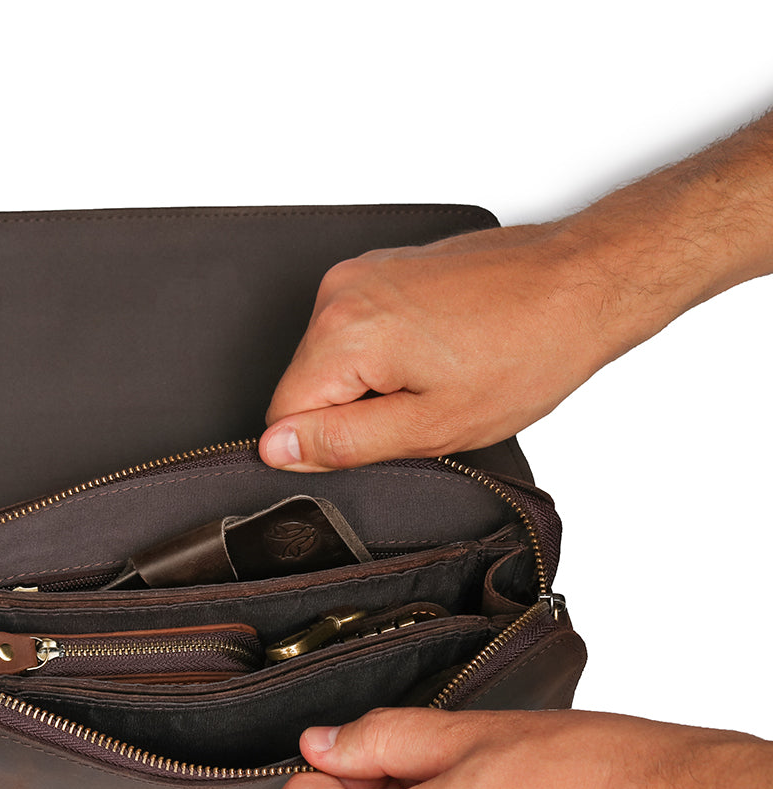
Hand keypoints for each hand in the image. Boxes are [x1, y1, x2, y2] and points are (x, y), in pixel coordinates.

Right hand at [261, 111, 772, 471]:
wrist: (583, 283)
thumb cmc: (528, 351)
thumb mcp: (431, 426)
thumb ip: (342, 443)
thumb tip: (277, 449)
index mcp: (344, 331)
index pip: (282, 416)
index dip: (327, 446)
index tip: (381, 438)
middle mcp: (342, 290)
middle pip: (305, 384)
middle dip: (352, 412)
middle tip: (420, 409)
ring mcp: (363, 272)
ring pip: (332, 360)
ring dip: (372, 383)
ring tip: (438, 376)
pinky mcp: (385, 268)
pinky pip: (357, 331)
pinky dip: (387, 353)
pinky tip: (440, 351)